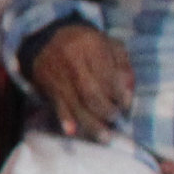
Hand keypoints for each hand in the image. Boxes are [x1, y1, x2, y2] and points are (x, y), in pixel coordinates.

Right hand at [29, 25, 135, 139]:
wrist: (45, 37)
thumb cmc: (86, 43)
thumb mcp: (109, 44)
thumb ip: (123, 65)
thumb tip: (128, 91)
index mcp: (91, 47)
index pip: (108, 76)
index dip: (119, 94)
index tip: (126, 105)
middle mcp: (72, 61)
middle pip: (91, 93)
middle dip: (106, 111)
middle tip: (115, 118)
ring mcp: (58, 75)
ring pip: (75, 103)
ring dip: (90, 123)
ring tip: (104, 137)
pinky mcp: (47, 86)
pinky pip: (56, 104)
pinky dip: (64, 119)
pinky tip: (71, 131)